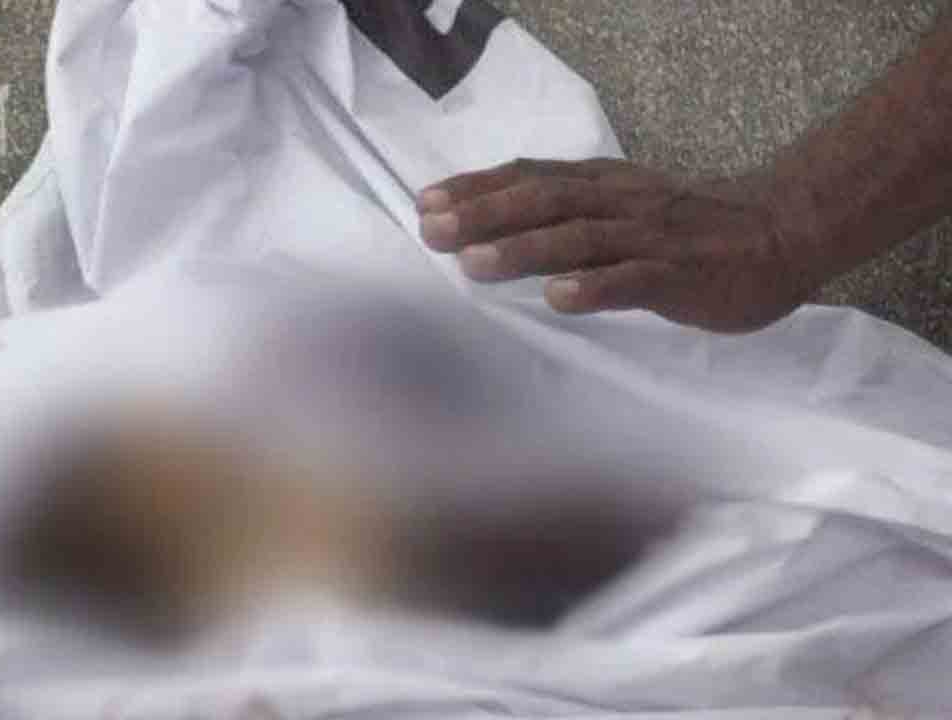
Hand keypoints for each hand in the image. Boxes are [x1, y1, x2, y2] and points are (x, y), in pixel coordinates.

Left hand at [418, 159, 823, 332]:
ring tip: (474, 264)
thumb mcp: (623, 204)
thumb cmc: (691, 226)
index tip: (426, 201)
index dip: (478, 187)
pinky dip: (595, 287)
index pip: (532, 176)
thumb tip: (496, 225)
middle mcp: (619, 203)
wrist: (783, 230)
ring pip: (580, 238)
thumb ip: (569, 211)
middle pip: (545, 201)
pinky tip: (559, 298)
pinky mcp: (680, 275)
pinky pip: (634, 280)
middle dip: (485, 215)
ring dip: (524, 249)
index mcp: (603, 185)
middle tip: (433, 231)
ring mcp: (650, 238)